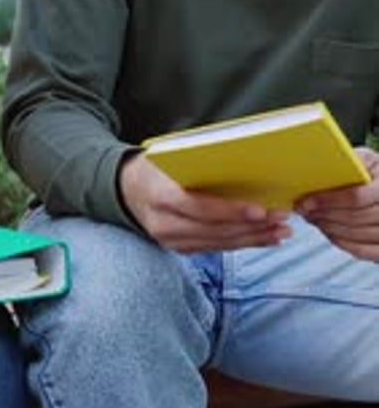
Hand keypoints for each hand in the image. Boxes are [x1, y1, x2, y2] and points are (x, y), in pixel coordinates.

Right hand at [118, 153, 291, 252]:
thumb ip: (198, 163)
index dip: (231, 211)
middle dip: (253, 227)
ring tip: (282, 231)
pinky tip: (263, 238)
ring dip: (254, 239)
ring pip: (220, 244)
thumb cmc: (154, 167)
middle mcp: (165, 225)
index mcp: (161, 198)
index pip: (201, 208)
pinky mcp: (181, 249)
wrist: (126, 190)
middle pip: (216, 231)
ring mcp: (172, 242)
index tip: (261, 210)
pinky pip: (216, 248)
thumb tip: (241, 162)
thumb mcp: (168, 158)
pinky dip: (242, 243)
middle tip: (282, 218)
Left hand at [295, 146, 378, 261]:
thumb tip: (314, 173)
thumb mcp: (365, 160)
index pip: (356, 197)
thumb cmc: (373, 171)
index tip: (306, 201)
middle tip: (304, 211)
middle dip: (324, 216)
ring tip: (314, 218)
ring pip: (357, 235)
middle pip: (354, 218)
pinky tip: (329, 232)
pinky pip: (364, 251)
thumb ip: (346, 163)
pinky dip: (343, 242)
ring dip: (330, 229)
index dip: (328, 201)